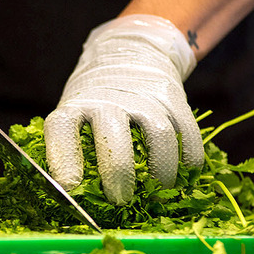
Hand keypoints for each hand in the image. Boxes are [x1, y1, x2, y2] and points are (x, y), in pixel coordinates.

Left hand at [44, 14, 203, 203]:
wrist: (129, 52)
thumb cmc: (96, 100)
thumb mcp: (76, 113)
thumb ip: (76, 148)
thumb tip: (74, 197)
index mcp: (76, 104)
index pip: (63, 129)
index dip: (64, 159)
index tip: (69, 187)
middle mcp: (107, 98)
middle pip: (112, 138)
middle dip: (118, 174)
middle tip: (120, 201)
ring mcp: (141, 95)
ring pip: (158, 135)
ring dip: (161, 171)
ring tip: (158, 193)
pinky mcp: (171, 95)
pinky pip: (185, 131)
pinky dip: (189, 157)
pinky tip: (187, 175)